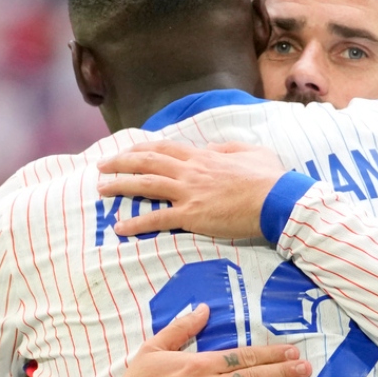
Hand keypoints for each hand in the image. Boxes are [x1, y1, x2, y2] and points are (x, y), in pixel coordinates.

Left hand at [97, 140, 286, 238]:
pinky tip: (119, 228)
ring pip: (146, 185)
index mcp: (204, 156)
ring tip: (101, 190)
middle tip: (102, 167)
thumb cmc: (269, 178)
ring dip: (120, 186)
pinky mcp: (191, 215)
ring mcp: (189, 192)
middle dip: (121, 162)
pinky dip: (135, 223)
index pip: (165, 148)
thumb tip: (213, 149)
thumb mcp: (252, 152)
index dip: (142, 148)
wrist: (276, 200)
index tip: (128, 151)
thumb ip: (230, 148)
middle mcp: (191, 171)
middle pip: (148, 162)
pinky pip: (157, 219)